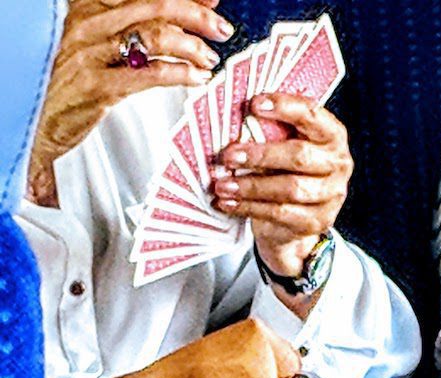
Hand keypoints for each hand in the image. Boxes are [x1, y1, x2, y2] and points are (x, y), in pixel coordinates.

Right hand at [28, 0, 233, 206]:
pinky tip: (196, 79)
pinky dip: (181, 74)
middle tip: (221, 30)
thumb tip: (197, 7)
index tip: (213, 2)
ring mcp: (90, 54)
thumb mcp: (102, 42)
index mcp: (87, 8)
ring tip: (207, 60)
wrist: (36, 121)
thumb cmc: (73, 80)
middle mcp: (87, 24)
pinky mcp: (97, 87)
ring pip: (156, 37)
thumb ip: (142, 23)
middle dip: (196, 18)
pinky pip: (151, 74)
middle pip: (155, 7)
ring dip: (191, 48)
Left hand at [214, 93, 352, 306]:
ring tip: (222, 185)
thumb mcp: (281, 144)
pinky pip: (281, 213)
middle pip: (300, 156)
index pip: (312, 115)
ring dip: (251, 186)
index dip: (285, 107)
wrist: (296, 217)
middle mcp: (338, 164)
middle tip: (228, 155)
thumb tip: (230, 114)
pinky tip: (228, 202)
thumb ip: (268, 130)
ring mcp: (331, 195)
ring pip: (290, 188)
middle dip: (260, 154)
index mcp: (331, 135)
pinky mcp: (317, 221)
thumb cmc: (284, 169)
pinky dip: (249, 207)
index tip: (253, 105)